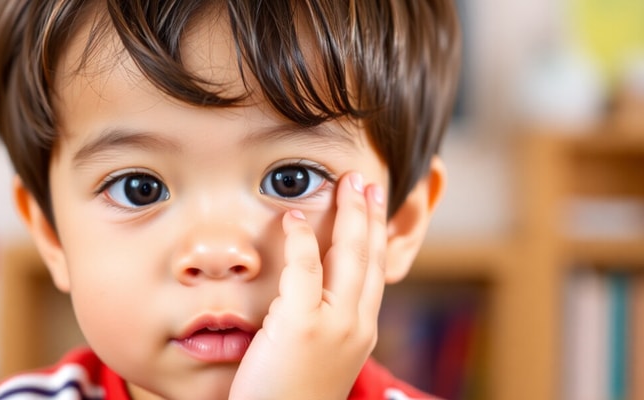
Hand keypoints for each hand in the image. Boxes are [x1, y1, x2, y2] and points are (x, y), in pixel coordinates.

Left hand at [229, 172, 387, 399]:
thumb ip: (324, 324)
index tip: (373, 208)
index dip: (375, 235)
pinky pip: (305, 269)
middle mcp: (358, 326)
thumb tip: (313, 296)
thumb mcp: (319, 357)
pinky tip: (293, 216)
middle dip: (370, 214)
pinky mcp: (303, 326)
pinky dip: (300, 238)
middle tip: (367, 182)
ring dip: (349, 214)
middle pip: (369, 257)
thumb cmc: (288, 398)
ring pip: (350, 256)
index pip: (374, 273)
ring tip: (345, 184)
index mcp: (361, 332)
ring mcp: (335, 326)